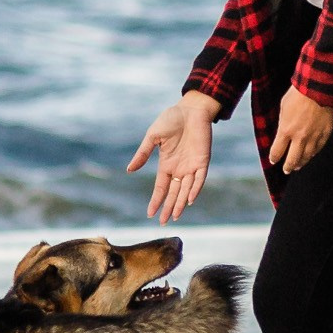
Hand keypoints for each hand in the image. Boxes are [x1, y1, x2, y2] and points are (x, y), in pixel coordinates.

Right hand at [127, 93, 217, 223]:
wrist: (191, 109)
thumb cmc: (171, 119)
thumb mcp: (153, 137)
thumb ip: (143, 154)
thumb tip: (129, 170)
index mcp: (166, 164)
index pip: (160, 187)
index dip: (155, 200)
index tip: (149, 214)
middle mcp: (179, 169)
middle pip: (173, 193)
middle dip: (168, 208)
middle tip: (162, 223)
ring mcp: (191, 166)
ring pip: (186, 190)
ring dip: (180, 203)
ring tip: (175, 217)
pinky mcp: (203, 161)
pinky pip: (199, 178)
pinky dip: (195, 189)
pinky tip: (190, 199)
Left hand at [268, 85, 332, 174]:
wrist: (318, 88)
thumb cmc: (299, 94)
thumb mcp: (283, 107)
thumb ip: (283, 122)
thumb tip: (283, 131)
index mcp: (286, 130)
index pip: (277, 151)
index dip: (274, 157)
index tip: (273, 160)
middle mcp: (299, 137)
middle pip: (292, 159)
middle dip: (288, 166)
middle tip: (286, 170)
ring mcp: (314, 137)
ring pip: (307, 156)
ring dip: (301, 162)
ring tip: (298, 166)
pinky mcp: (325, 133)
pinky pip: (319, 148)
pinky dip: (313, 153)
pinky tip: (311, 155)